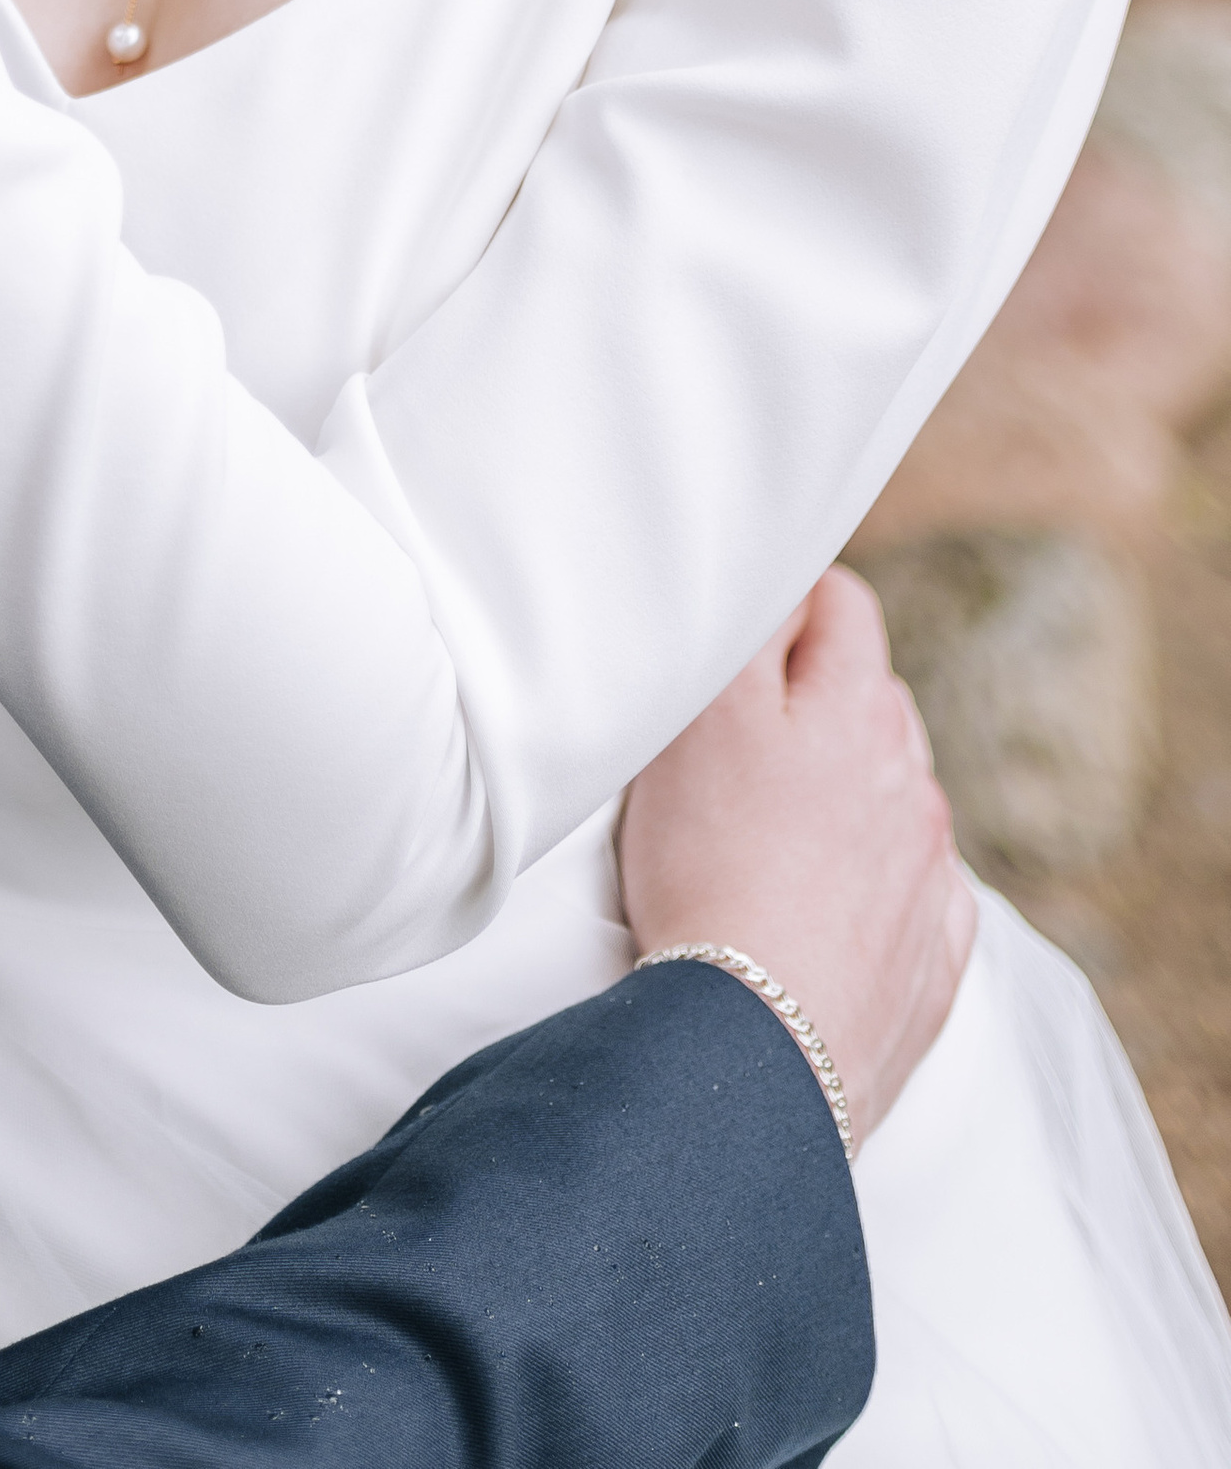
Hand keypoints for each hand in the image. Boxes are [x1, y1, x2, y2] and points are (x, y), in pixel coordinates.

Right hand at [620, 567, 971, 1149]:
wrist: (757, 1048)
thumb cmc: (710, 870)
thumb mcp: (699, 718)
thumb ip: (747, 631)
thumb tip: (781, 584)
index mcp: (860, 711)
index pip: (842, 605)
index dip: (786, 609)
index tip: (735, 649)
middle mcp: (913, 784)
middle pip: (872, 698)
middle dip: (814, 701)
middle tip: (735, 745)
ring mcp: (932, 878)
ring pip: (895, 796)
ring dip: (846, 793)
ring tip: (767, 838)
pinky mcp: (933, 963)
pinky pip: (916, 893)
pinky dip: (875, 885)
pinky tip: (817, 909)